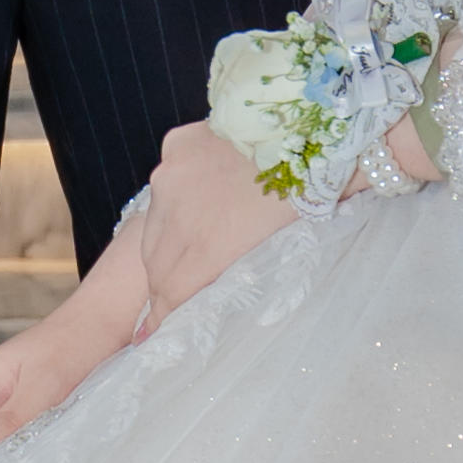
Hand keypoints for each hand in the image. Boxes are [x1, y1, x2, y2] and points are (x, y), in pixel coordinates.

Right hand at [137, 120, 295, 328]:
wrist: (312, 124)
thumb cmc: (315, 192)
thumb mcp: (288, 247)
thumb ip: (250, 276)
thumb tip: (232, 303)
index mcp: (208, 250)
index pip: (169, 294)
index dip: (158, 319)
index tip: (147, 338)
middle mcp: (179, 216)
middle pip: (155, 262)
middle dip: (162, 283)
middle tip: (169, 297)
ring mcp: (172, 177)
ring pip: (156, 220)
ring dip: (168, 236)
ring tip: (188, 242)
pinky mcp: (176, 146)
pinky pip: (168, 179)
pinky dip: (178, 191)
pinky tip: (201, 191)